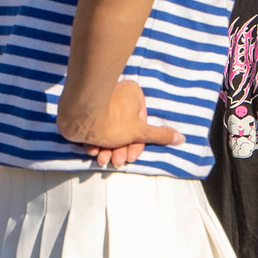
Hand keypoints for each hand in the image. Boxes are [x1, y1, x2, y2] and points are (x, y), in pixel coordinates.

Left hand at [58, 77, 177, 167]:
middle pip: (124, 129)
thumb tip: (182, 138)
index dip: (137, 145)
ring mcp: (100, 102)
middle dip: (120, 150)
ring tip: (102, 160)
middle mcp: (117, 95)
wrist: (75, 116)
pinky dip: (95, 141)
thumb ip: (160, 136)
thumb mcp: (139, 132)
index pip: (141, 124)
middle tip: (115, 162)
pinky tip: (92, 150)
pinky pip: (94, 127)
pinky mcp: (84, 110)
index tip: (130, 158)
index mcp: (134, 94)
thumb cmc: (111, 121)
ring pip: (108, 130)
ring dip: (107, 149)